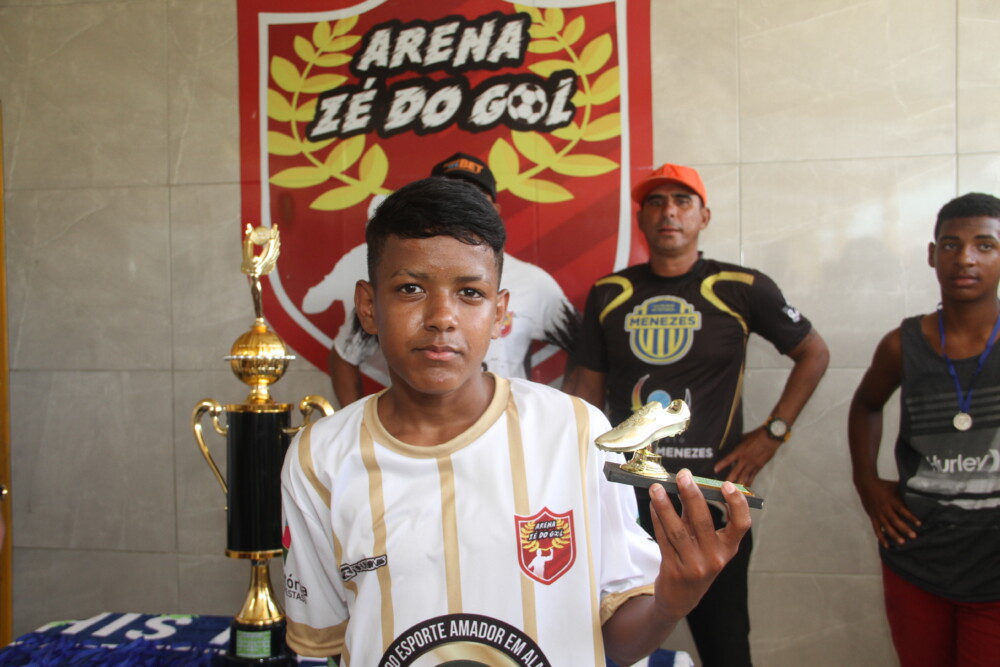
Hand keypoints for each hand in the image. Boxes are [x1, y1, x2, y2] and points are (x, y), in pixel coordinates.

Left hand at [647, 470, 750, 623]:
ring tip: (656, 487)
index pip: (741, 525)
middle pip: (703, 521)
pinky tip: (653, 504)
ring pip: (677, 529)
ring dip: (665, 505)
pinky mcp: (674, 569)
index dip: (736, 504)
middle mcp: (715, 558)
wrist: (681, 598)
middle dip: (692, 495)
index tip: (727, 485)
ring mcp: (694, 565)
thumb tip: (687, 485)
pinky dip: (657, 518)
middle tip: (683, 475)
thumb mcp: (707, 544)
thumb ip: (699, 518)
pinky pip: (663, 538)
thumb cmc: (696, 561)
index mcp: (729, 548)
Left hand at [713, 428, 779, 485]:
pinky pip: (752, 477)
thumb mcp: (743, 438)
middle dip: (729, 480)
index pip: (728, 459)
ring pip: (744, 477)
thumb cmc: (756, 436)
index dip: (721, 465)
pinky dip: (748, 482)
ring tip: (733, 490)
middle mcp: (745, 459)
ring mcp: (752, 464)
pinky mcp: (758, 467)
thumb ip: (736, 444)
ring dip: (738, 484)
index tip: (715, 470)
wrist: (769, 438)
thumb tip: (730, 446)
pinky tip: (745, 487)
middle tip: (723, 486)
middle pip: (735, 472)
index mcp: (739, 451)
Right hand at [855, 476, 919, 547]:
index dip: (910, 517)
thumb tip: (920, 490)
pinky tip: (887, 545)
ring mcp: (878, 514)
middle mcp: (885, 508)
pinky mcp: (873, 518)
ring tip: (902, 542)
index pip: (902, 509)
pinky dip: (881, 538)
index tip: (919, 524)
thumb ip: (905, 490)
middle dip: (904, 528)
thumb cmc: (883, 485)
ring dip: (894, 535)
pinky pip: (877, 529)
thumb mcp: (895, 486)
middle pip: (895, 520)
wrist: (865, 484)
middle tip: (914, 536)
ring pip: (886, 526)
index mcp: (891, 500)